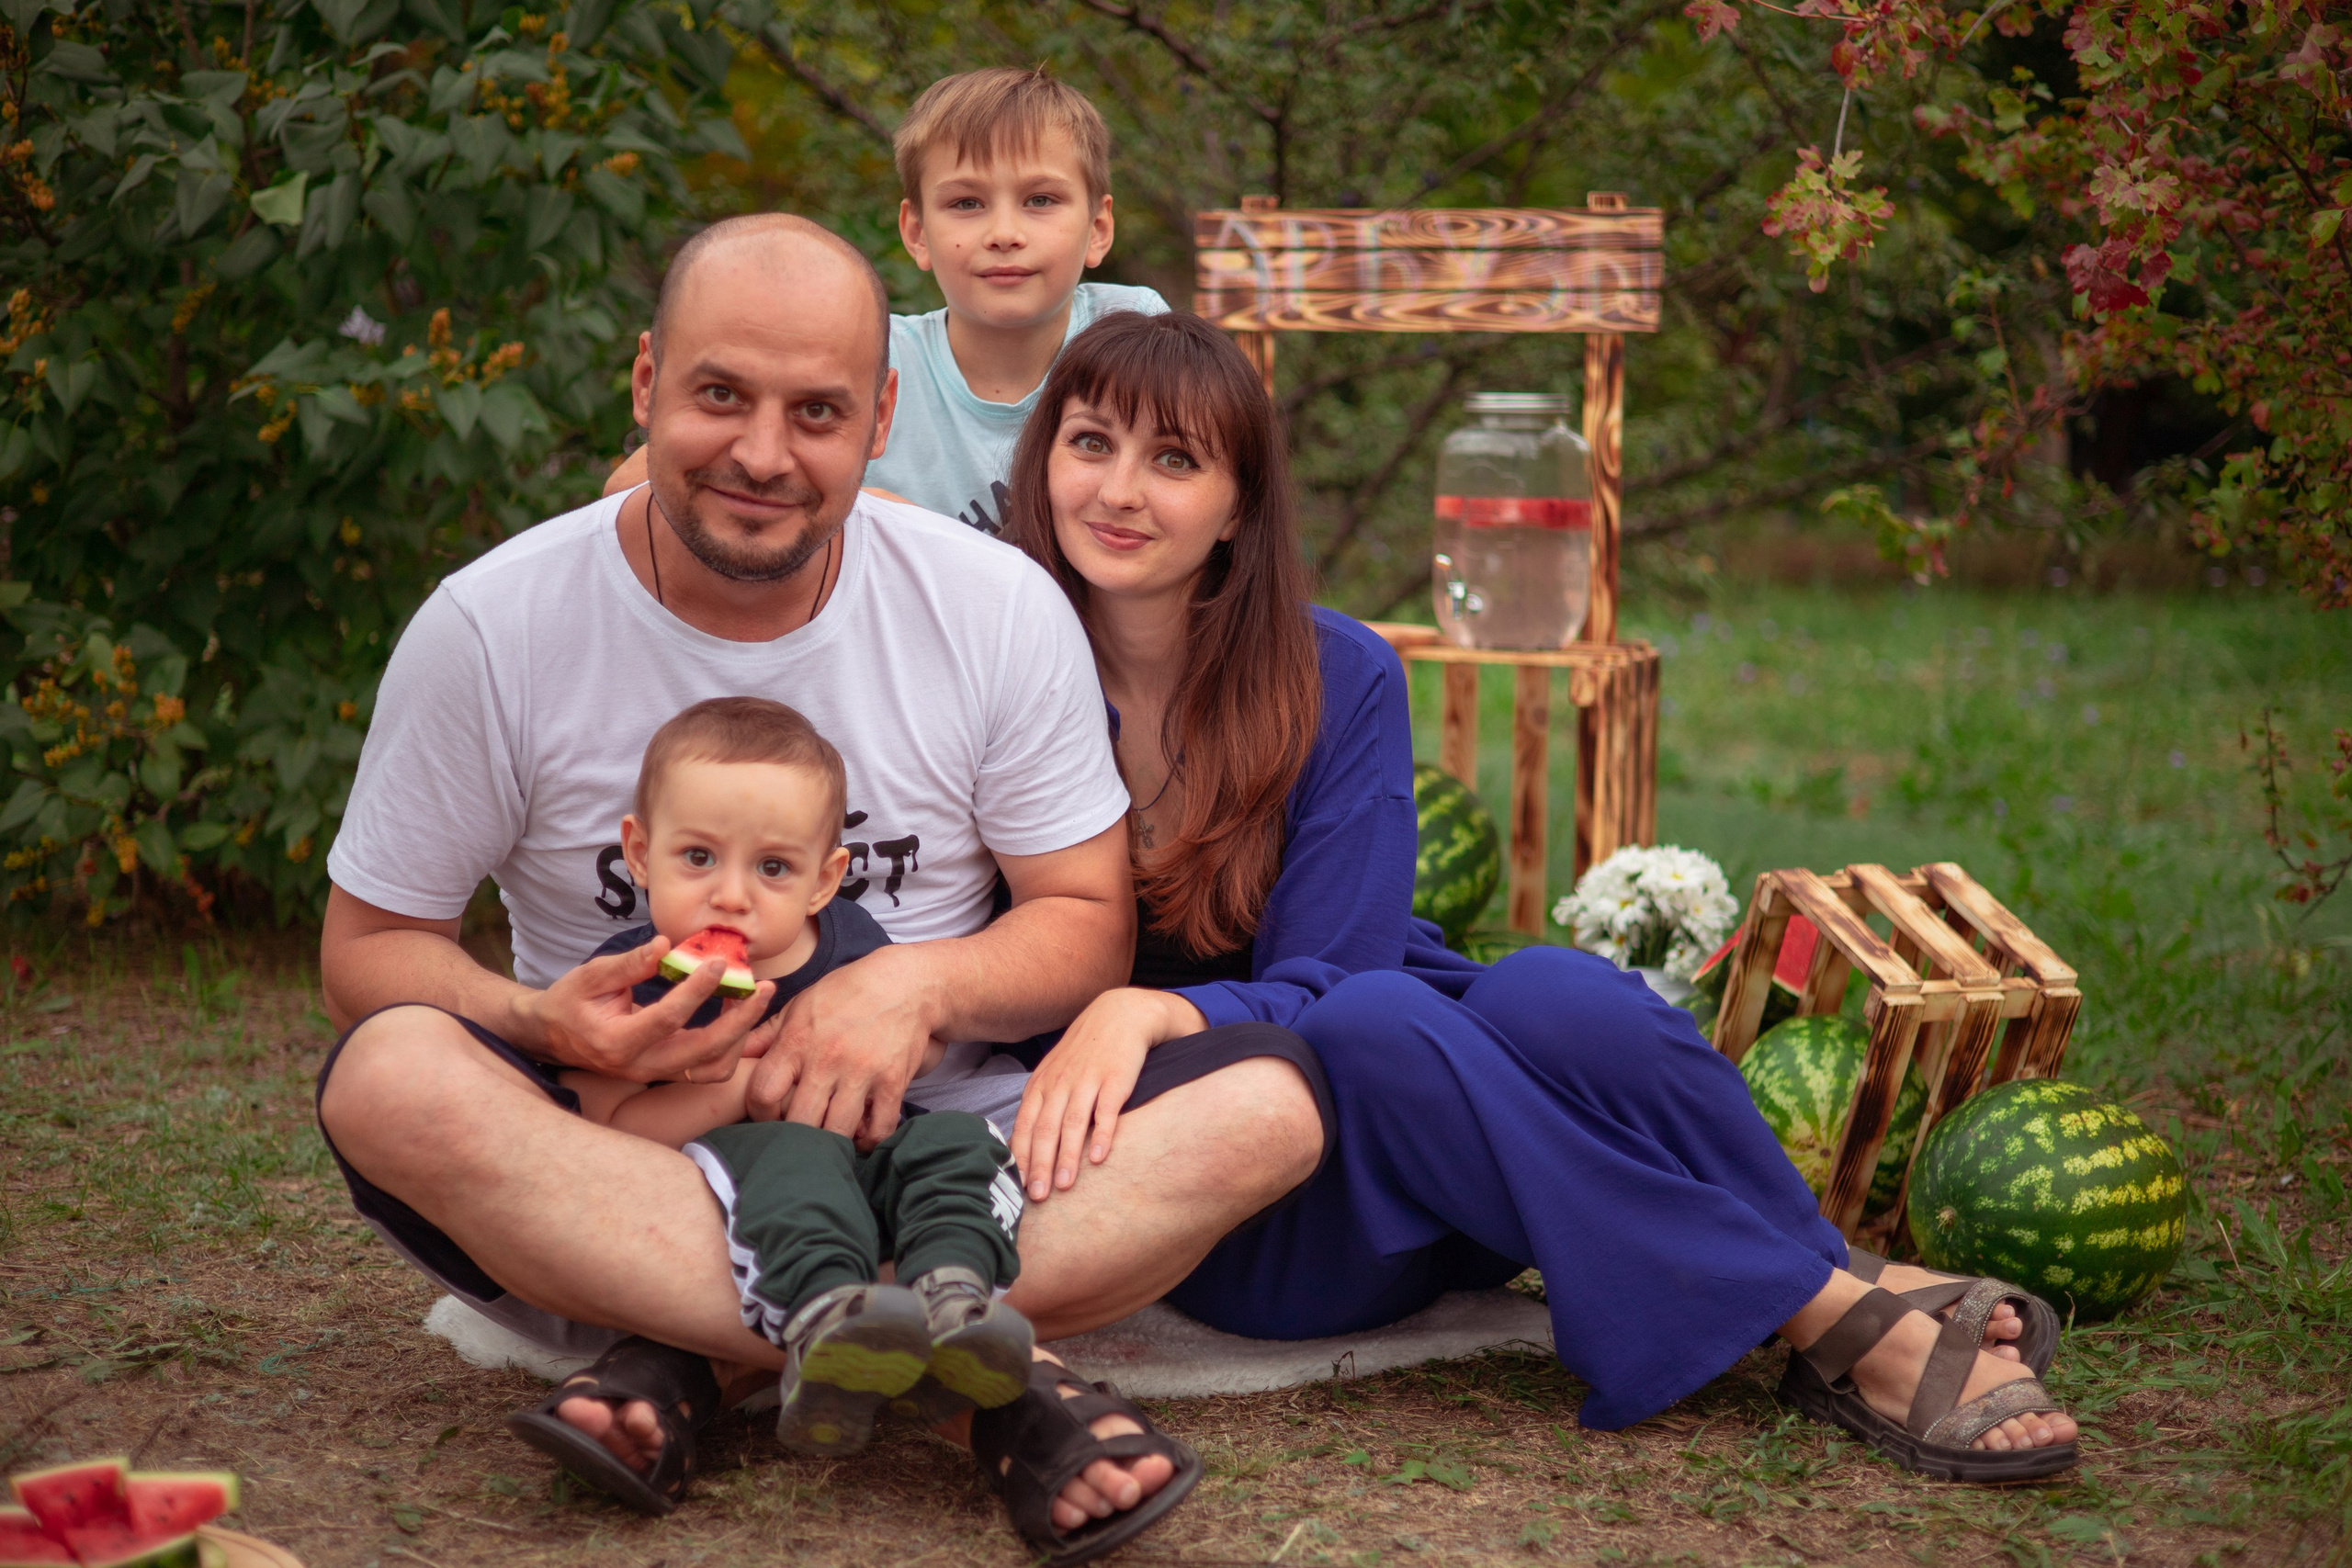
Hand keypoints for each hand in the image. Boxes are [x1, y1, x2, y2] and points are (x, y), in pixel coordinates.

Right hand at [513, 935, 776, 1083]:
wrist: (552, 1036)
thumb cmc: (570, 1002)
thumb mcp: (589, 976)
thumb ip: (628, 964)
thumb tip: (665, 945)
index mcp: (617, 1042)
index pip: (667, 1019)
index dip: (697, 990)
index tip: (719, 962)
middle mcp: (640, 1066)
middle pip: (704, 1052)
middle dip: (741, 1020)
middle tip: (764, 986)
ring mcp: (655, 1074)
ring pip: (714, 1067)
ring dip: (742, 1034)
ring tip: (755, 996)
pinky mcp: (667, 1073)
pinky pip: (710, 1068)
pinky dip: (732, 1044)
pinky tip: (739, 1012)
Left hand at [745, 943, 940, 1141]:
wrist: (904, 983)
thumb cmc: (846, 994)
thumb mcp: (801, 1005)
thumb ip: (765, 1035)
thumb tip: (730, 1057)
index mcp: (798, 1041)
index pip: (763, 1093)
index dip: (760, 1114)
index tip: (770, 1115)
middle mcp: (828, 1059)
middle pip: (799, 1122)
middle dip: (794, 1136)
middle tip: (799, 1132)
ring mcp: (863, 1072)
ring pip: (838, 1133)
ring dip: (831, 1143)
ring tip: (829, 1137)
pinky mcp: (894, 1081)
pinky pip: (879, 1129)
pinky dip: (869, 1141)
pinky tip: (861, 1133)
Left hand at [1012, 988, 1204, 1200]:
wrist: (1121, 1015)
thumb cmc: (1085, 1053)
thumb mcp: (1055, 1074)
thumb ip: (1041, 1106)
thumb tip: (1025, 1146)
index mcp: (1042, 1085)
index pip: (1025, 1125)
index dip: (1021, 1157)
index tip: (1018, 1187)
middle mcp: (1060, 1084)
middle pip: (1045, 1129)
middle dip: (1039, 1165)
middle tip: (1037, 1197)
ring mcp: (1087, 1080)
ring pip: (1072, 1124)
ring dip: (1067, 1157)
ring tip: (1064, 1186)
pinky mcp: (1115, 1079)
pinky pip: (1107, 1110)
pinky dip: (1102, 1134)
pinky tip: (1099, 1158)